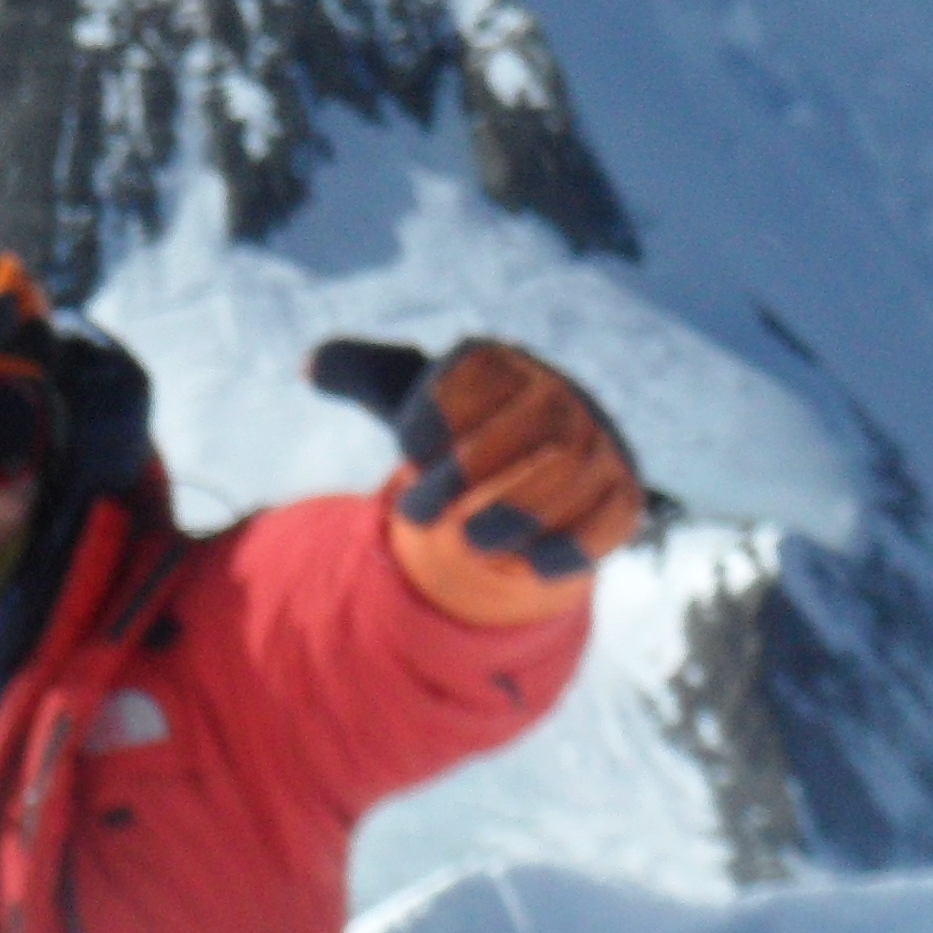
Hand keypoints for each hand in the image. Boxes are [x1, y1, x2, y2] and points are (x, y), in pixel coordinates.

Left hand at [310, 336, 646, 574]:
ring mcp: (599, 443)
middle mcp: (561, 394)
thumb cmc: (460, 423)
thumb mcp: (409, 395)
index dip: (442, 412)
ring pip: (572, 470)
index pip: (481, 374)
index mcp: (505, 362)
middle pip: (532, 424)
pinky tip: (530, 569)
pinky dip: (573, 543)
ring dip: (519, 510)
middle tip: (413, 516)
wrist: (530, 463)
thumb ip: (362, 373)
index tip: (407, 448)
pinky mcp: (621, 494)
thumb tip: (310, 365)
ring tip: (467, 544)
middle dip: (470, 473)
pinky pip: (610, 516)